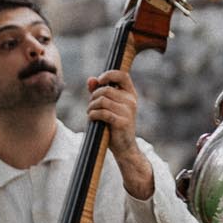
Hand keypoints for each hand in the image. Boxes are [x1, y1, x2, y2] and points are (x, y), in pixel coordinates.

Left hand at [88, 70, 152, 198]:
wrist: (124, 147)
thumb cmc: (114, 125)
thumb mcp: (108, 106)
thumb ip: (99, 91)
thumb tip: (91, 79)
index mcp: (130, 94)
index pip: (122, 75)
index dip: (109, 74)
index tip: (100, 80)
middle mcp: (131, 101)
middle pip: (106, 89)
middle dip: (93, 97)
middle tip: (91, 106)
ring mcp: (128, 111)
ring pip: (102, 101)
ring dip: (91, 107)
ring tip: (91, 113)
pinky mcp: (122, 122)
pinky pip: (102, 112)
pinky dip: (93, 115)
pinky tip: (92, 118)